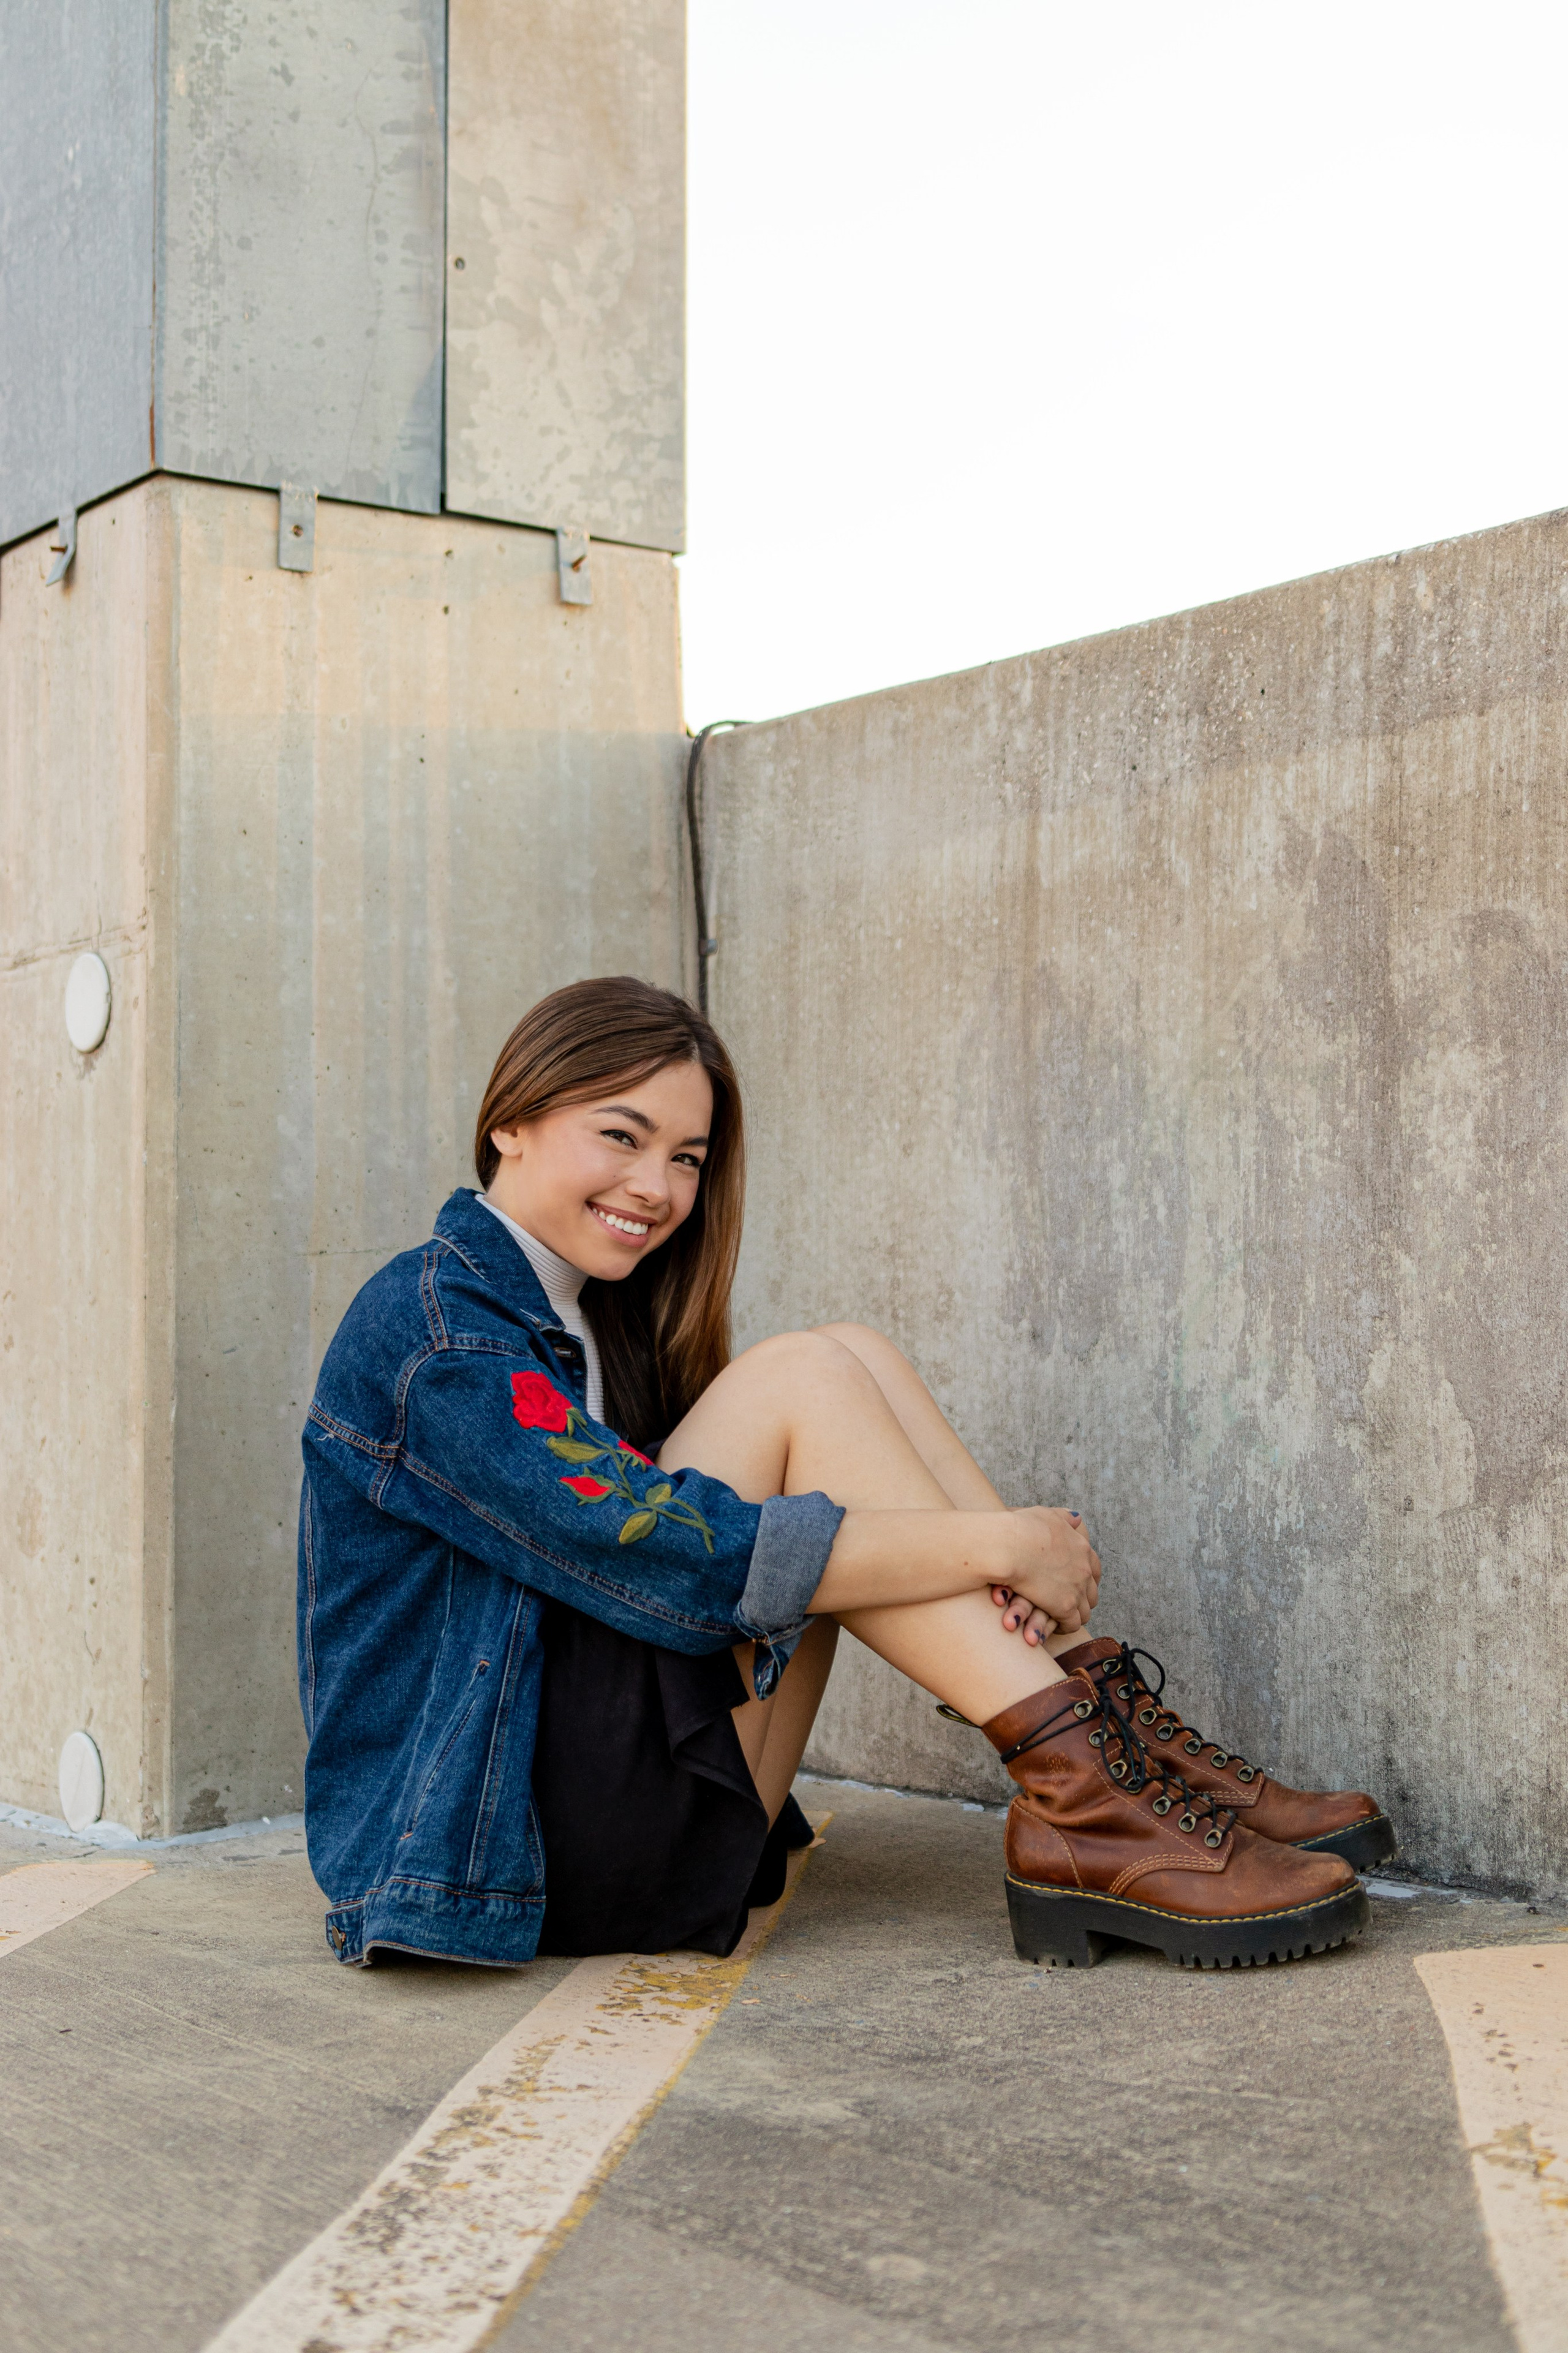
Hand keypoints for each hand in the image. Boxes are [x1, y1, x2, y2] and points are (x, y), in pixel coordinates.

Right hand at [988, 1509, 1098, 1642]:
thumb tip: (1077, 1519)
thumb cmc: (1022, 1528)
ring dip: (1073, 1616)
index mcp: (1081, 1547)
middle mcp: (1084, 1569)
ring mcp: (1077, 1589)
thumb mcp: (1047, 1515)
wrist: (1009, 1546)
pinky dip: (1064, 1627)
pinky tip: (1053, 1627)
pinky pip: (1073, 1625)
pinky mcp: (1065, 1607)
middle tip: (1067, 1603)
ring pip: (1085, 1611)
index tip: (1074, 1583)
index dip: (1085, 1578)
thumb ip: (1064, 1517)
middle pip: (1092, 1592)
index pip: (1094, 1568)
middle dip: (1082, 1599)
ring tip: (1059, 1619)